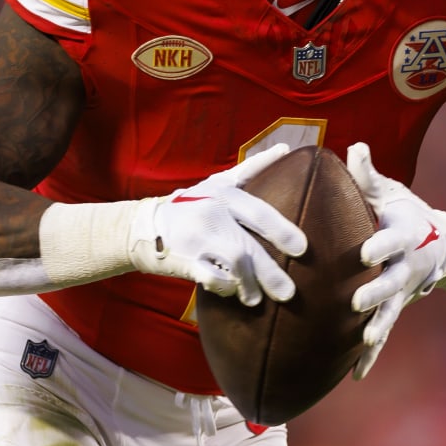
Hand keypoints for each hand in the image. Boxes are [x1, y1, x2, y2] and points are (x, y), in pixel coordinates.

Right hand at [130, 143, 307, 305]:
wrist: (142, 226)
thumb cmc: (191, 204)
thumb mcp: (217, 183)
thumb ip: (251, 170)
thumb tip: (284, 148)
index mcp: (222, 193)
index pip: (259, 213)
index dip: (283, 232)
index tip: (303, 249)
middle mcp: (210, 213)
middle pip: (247, 248)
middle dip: (271, 274)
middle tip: (289, 293)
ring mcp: (196, 238)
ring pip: (233, 265)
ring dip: (249, 285)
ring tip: (257, 298)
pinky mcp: (184, 259)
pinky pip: (213, 278)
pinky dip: (226, 287)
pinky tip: (233, 291)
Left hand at [346, 142, 445, 378]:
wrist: (441, 243)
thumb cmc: (405, 212)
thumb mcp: (391, 191)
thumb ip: (369, 175)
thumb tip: (354, 146)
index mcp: (403, 235)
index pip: (393, 240)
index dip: (381, 246)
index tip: (366, 252)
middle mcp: (406, 266)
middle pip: (393, 281)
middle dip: (377, 291)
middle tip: (357, 301)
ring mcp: (403, 291)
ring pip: (391, 311)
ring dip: (378, 326)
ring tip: (366, 341)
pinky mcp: (396, 308)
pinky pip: (383, 333)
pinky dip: (371, 356)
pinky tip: (356, 376)